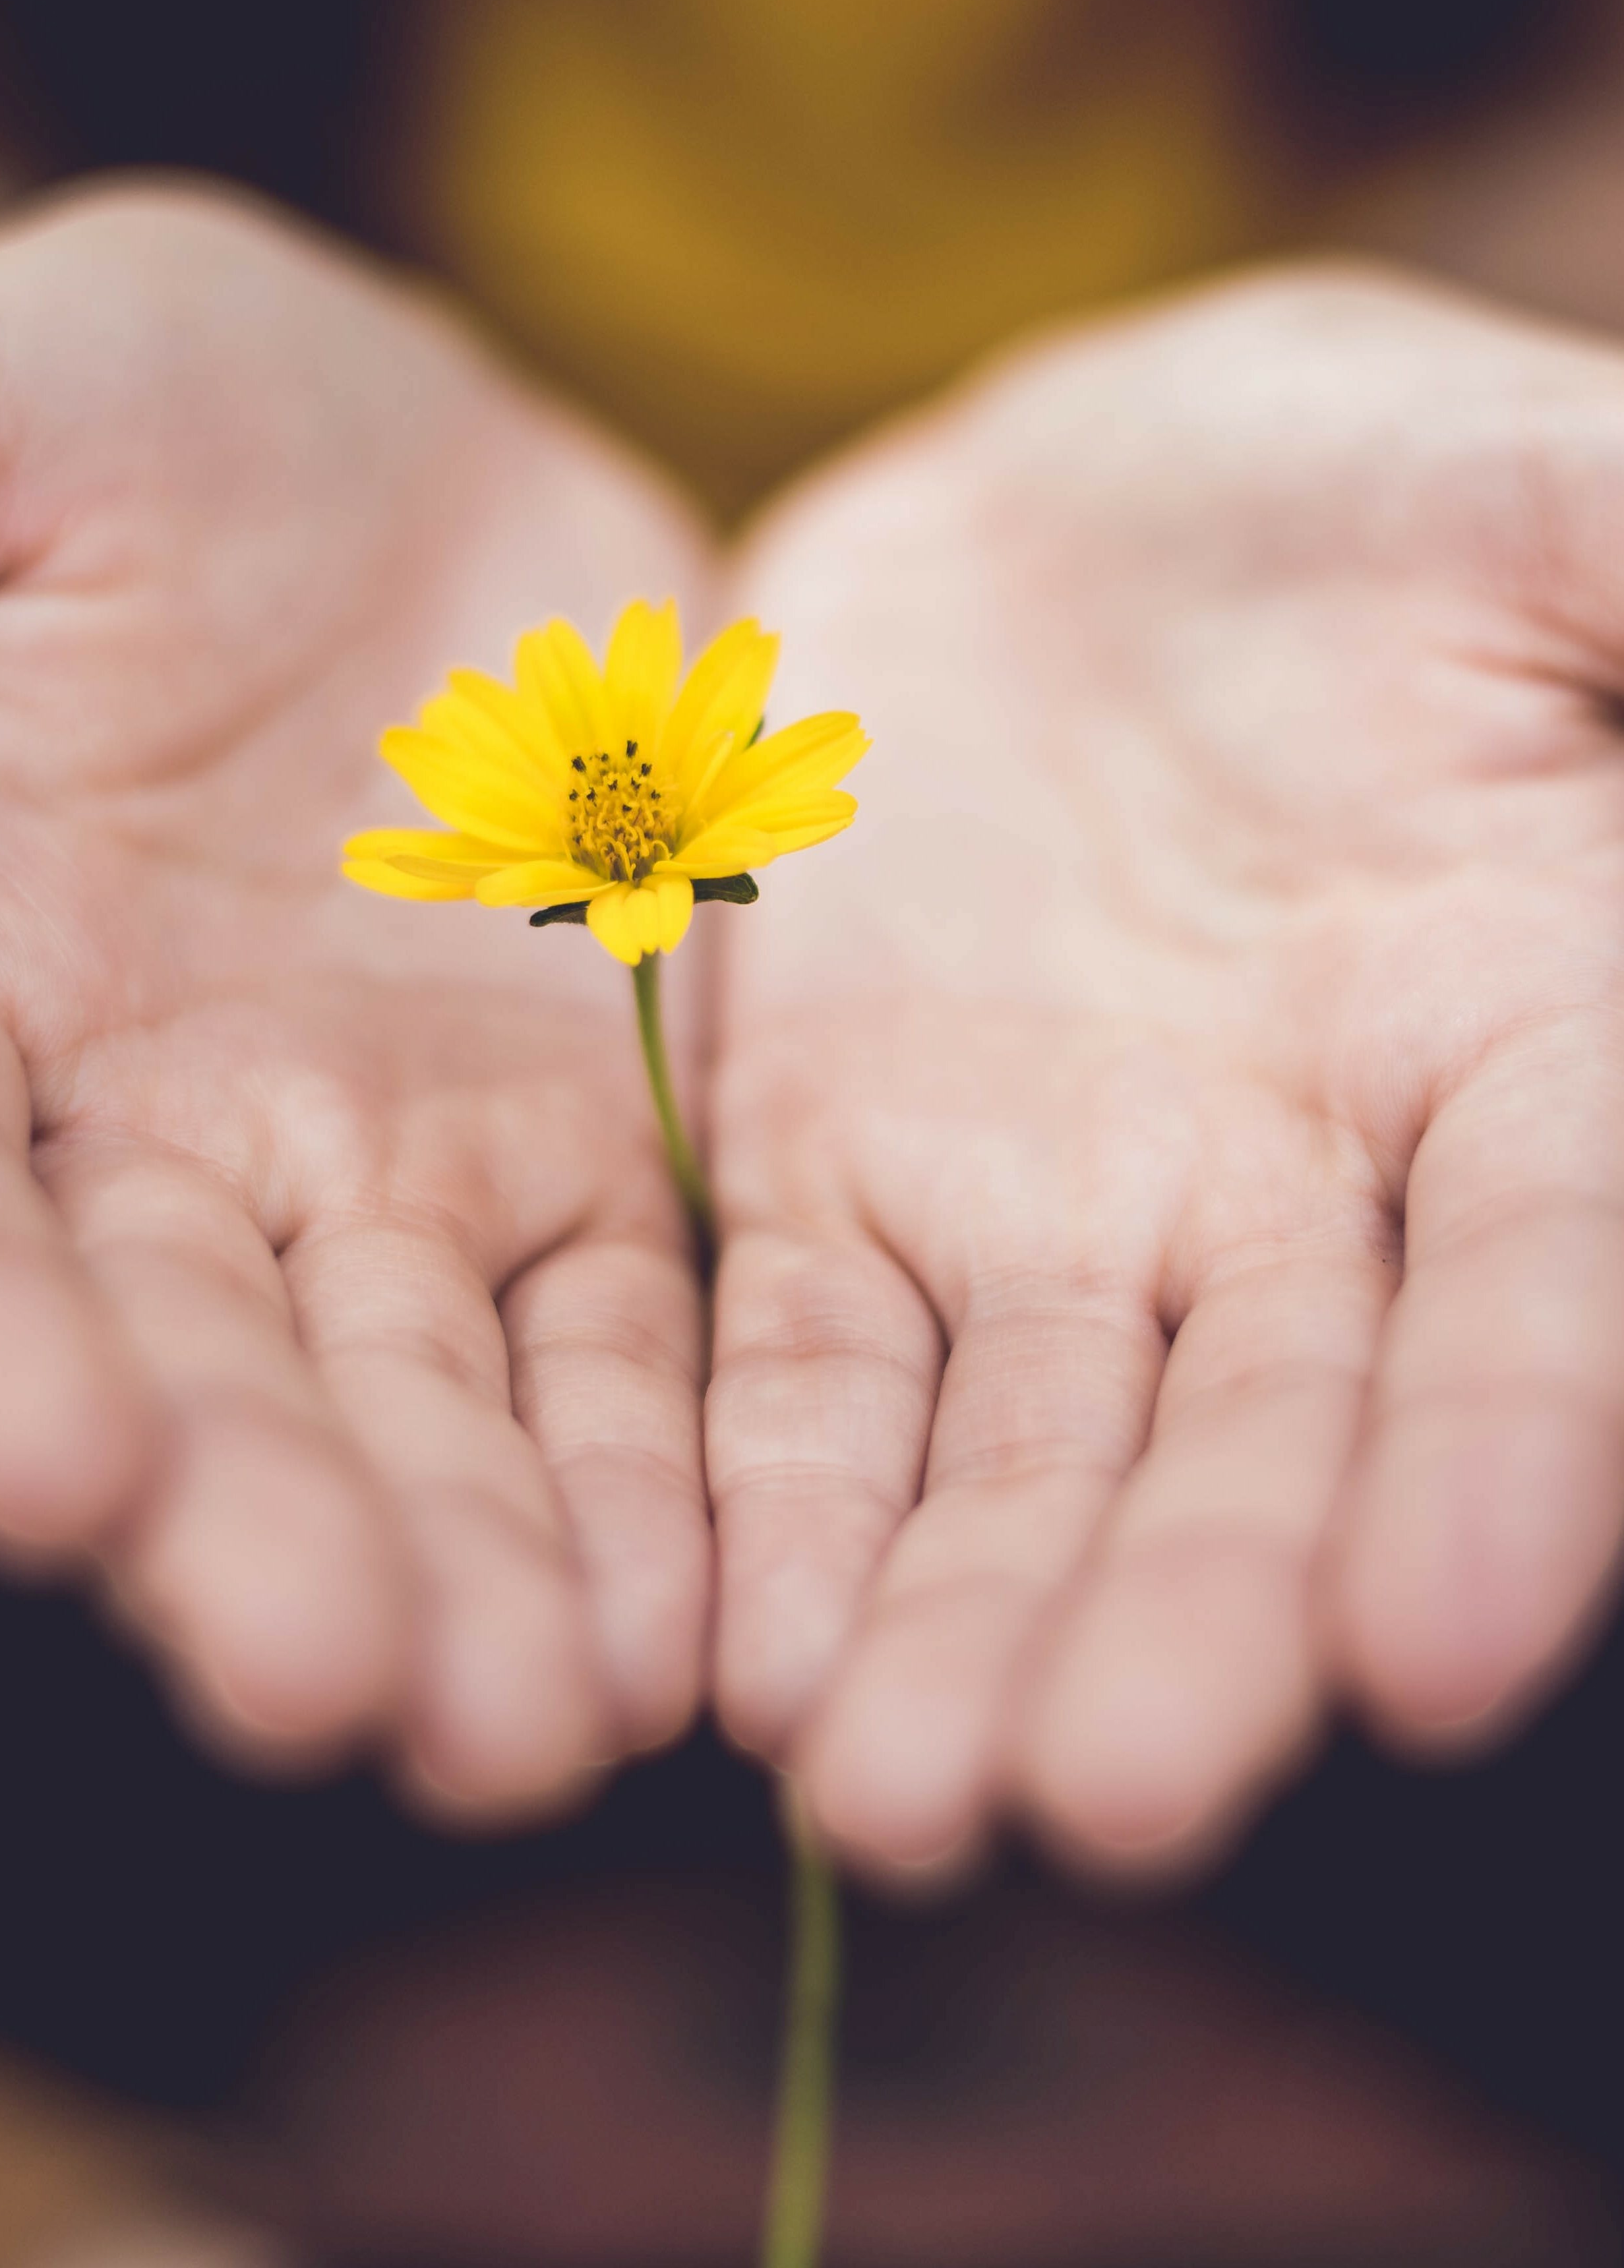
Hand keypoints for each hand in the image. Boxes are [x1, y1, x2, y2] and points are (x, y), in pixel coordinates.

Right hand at [0, 182, 714, 1817]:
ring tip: (530, 1727)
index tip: (49, 1469)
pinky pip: (609, 1344)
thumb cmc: (137, 407)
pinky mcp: (573, 1168)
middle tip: (340, 1686)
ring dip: (465, 1562)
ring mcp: (363, 1172)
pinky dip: (642, 1478)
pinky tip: (687, 1628)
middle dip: (252, 1518)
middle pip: (176, 1356)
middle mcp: (127, 1138)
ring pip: (405, 1397)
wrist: (406, 465)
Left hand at [705, 267, 1623, 1878]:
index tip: (1432, 1648)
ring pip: (1024, 1454)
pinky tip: (743, 1658)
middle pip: (1261, 1438)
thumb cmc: (1350, 482)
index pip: (1541, 1282)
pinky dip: (783, 1501)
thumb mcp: (1532, 493)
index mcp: (1522, 1038)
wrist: (1064, 517)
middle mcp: (1300, 1190)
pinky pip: (810, 1364)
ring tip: (885, 1802)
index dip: (1502, 1457)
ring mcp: (1058, 1206)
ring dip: (960, 1626)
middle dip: (1190, 1618)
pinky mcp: (843, 1179)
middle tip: (1098, 1802)